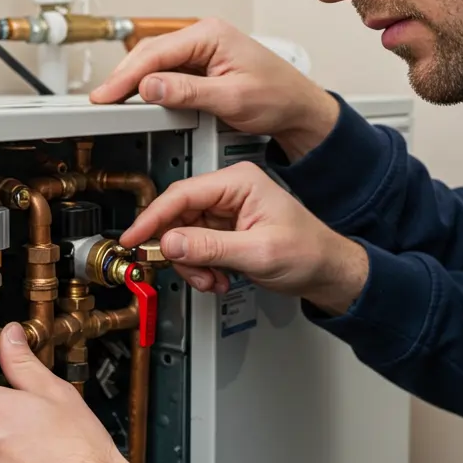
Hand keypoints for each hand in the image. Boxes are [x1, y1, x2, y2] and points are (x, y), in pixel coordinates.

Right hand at [89, 18, 340, 159]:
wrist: (298, 108)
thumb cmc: (277, 97)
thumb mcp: (231, 98)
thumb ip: (187, 91)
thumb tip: (149, 86)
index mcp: (211, 34)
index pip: (156, 52)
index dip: (127, 75)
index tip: (107, 94)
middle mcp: (204, 36)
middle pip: (150, 53)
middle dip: (124, 76)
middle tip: (101, 100)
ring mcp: (202, 49)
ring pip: (155, 61)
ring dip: (134, 80)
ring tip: (113, 100)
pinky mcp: (202, 64)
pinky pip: (167, 71)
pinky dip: (150, 84)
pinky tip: (138, 97)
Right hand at [120, 161, 368, 315]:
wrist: (328, 271)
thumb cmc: (309, 252)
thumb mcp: (257, 253)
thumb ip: (210, 247)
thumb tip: (170, 242)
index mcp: (239, 182)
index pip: (182, 194)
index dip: (153, 218)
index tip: (134, 238)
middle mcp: (230, 191)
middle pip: (178, 216)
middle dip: (180, 251)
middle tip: (189, 272)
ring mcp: (226, 211)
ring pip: (184, 236)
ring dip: (192, 264)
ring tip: (213, 280)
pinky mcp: (225, 230)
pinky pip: (196, 247)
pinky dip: (201, 267)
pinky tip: (218, 278)